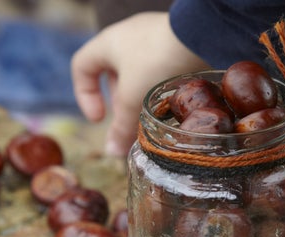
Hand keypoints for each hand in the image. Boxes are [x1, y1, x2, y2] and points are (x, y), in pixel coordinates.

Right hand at [71, 12, 209, 156]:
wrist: (202, 35)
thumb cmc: (156, 62)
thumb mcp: (134, 98)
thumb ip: (122, 127)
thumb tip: (112, 152)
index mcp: (108, 42)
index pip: (82, 67)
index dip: (85, 95)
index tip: (100, 119)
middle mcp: (129, 37)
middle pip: (114, 76)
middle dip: (121, 106)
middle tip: (131, 127)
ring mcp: (154, 38)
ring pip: (139, 75)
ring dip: (141, 101)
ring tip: (152, 123)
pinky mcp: (176, 44)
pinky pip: (161, 70)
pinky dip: (161, 91)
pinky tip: (171, 109)